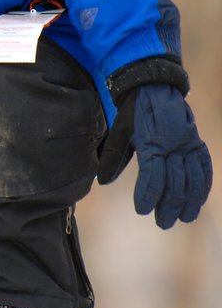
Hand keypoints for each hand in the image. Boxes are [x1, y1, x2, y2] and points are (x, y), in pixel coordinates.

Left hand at [124, 84, 211, 228]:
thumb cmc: (134, 109)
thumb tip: (102, 182)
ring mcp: (188, 143)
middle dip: (169, 206)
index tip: (143, 211)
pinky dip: (204, 184)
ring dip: (189, 200)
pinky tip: (200, 198)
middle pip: (175, 183)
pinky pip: (204, 165)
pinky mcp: (196, 141)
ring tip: (185, 218)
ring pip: (193, 178)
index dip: (148, 195)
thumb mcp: (120, 130)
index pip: (152, 176)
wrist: (154, 85)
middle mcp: (174, 145)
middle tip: (163, 223)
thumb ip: (113, 156)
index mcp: (152, 142)